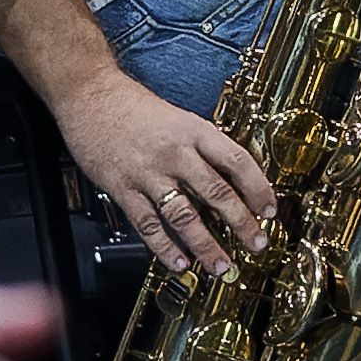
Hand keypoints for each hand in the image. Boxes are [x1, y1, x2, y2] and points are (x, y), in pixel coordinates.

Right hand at [65, 76, 279, 279]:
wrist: (91, 95)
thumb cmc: (135, 107)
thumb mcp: (180, 118)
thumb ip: (203, 146)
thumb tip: (232, 177)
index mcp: (194, 130)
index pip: (237, 161)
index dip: (258, 188)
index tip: (270, 210)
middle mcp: (175, 152)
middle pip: (216, 191)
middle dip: (241, 222)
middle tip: (256, 243)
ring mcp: (148, 172)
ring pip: (184, 215)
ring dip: (206, 245)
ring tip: (221, 265)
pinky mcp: (123, 188)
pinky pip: (148, 224)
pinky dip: (165, 248)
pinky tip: (179, 262)